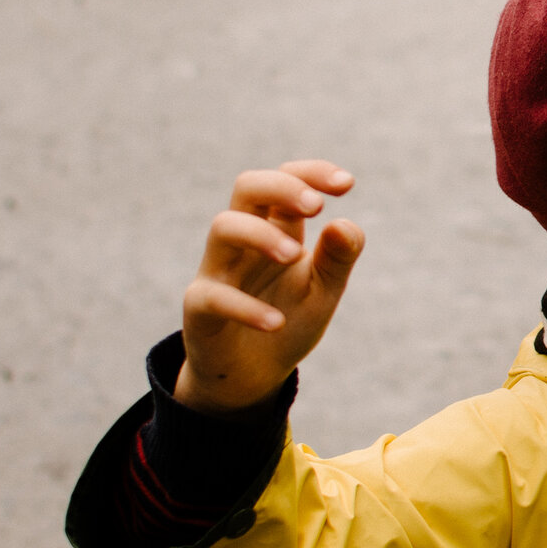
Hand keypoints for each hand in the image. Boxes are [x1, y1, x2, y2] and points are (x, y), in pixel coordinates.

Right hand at [174, 161, 364, 410]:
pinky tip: (277, 322)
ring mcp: (218, 269)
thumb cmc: (290, 319)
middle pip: (247, 187)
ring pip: (223, 227)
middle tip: (316, 207)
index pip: (285, 180)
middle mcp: (244, 240)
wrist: (254, 374)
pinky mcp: (199, 307)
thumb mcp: (324, 290)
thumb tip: (345, 224)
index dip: (312, 173)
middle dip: (282, 187)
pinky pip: (213, 295)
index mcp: (276, 227)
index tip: (347, 185)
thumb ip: (338, 257)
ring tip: (294, 256)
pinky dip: (246, 307)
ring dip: (261, 235)